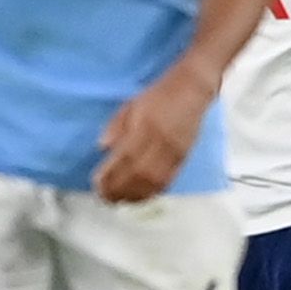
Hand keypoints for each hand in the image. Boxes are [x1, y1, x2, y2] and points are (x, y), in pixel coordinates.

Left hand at [93, 66, 215, 202]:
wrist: (193, 89)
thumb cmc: (159, 95)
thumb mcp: (131, 104)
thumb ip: (117, 125)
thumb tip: (103, 147)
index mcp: (146, 126)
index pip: (126, 156)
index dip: (111, 174)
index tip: (97, 183)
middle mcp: (162, 142)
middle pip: (139, 174)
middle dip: (120, 189)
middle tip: (105, 197)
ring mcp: (175, 152)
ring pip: (154, 181)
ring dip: (135, 194)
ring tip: (120, 200)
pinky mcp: (184, 157)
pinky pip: (168, 180)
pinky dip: (152, 191)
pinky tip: (140, 196)